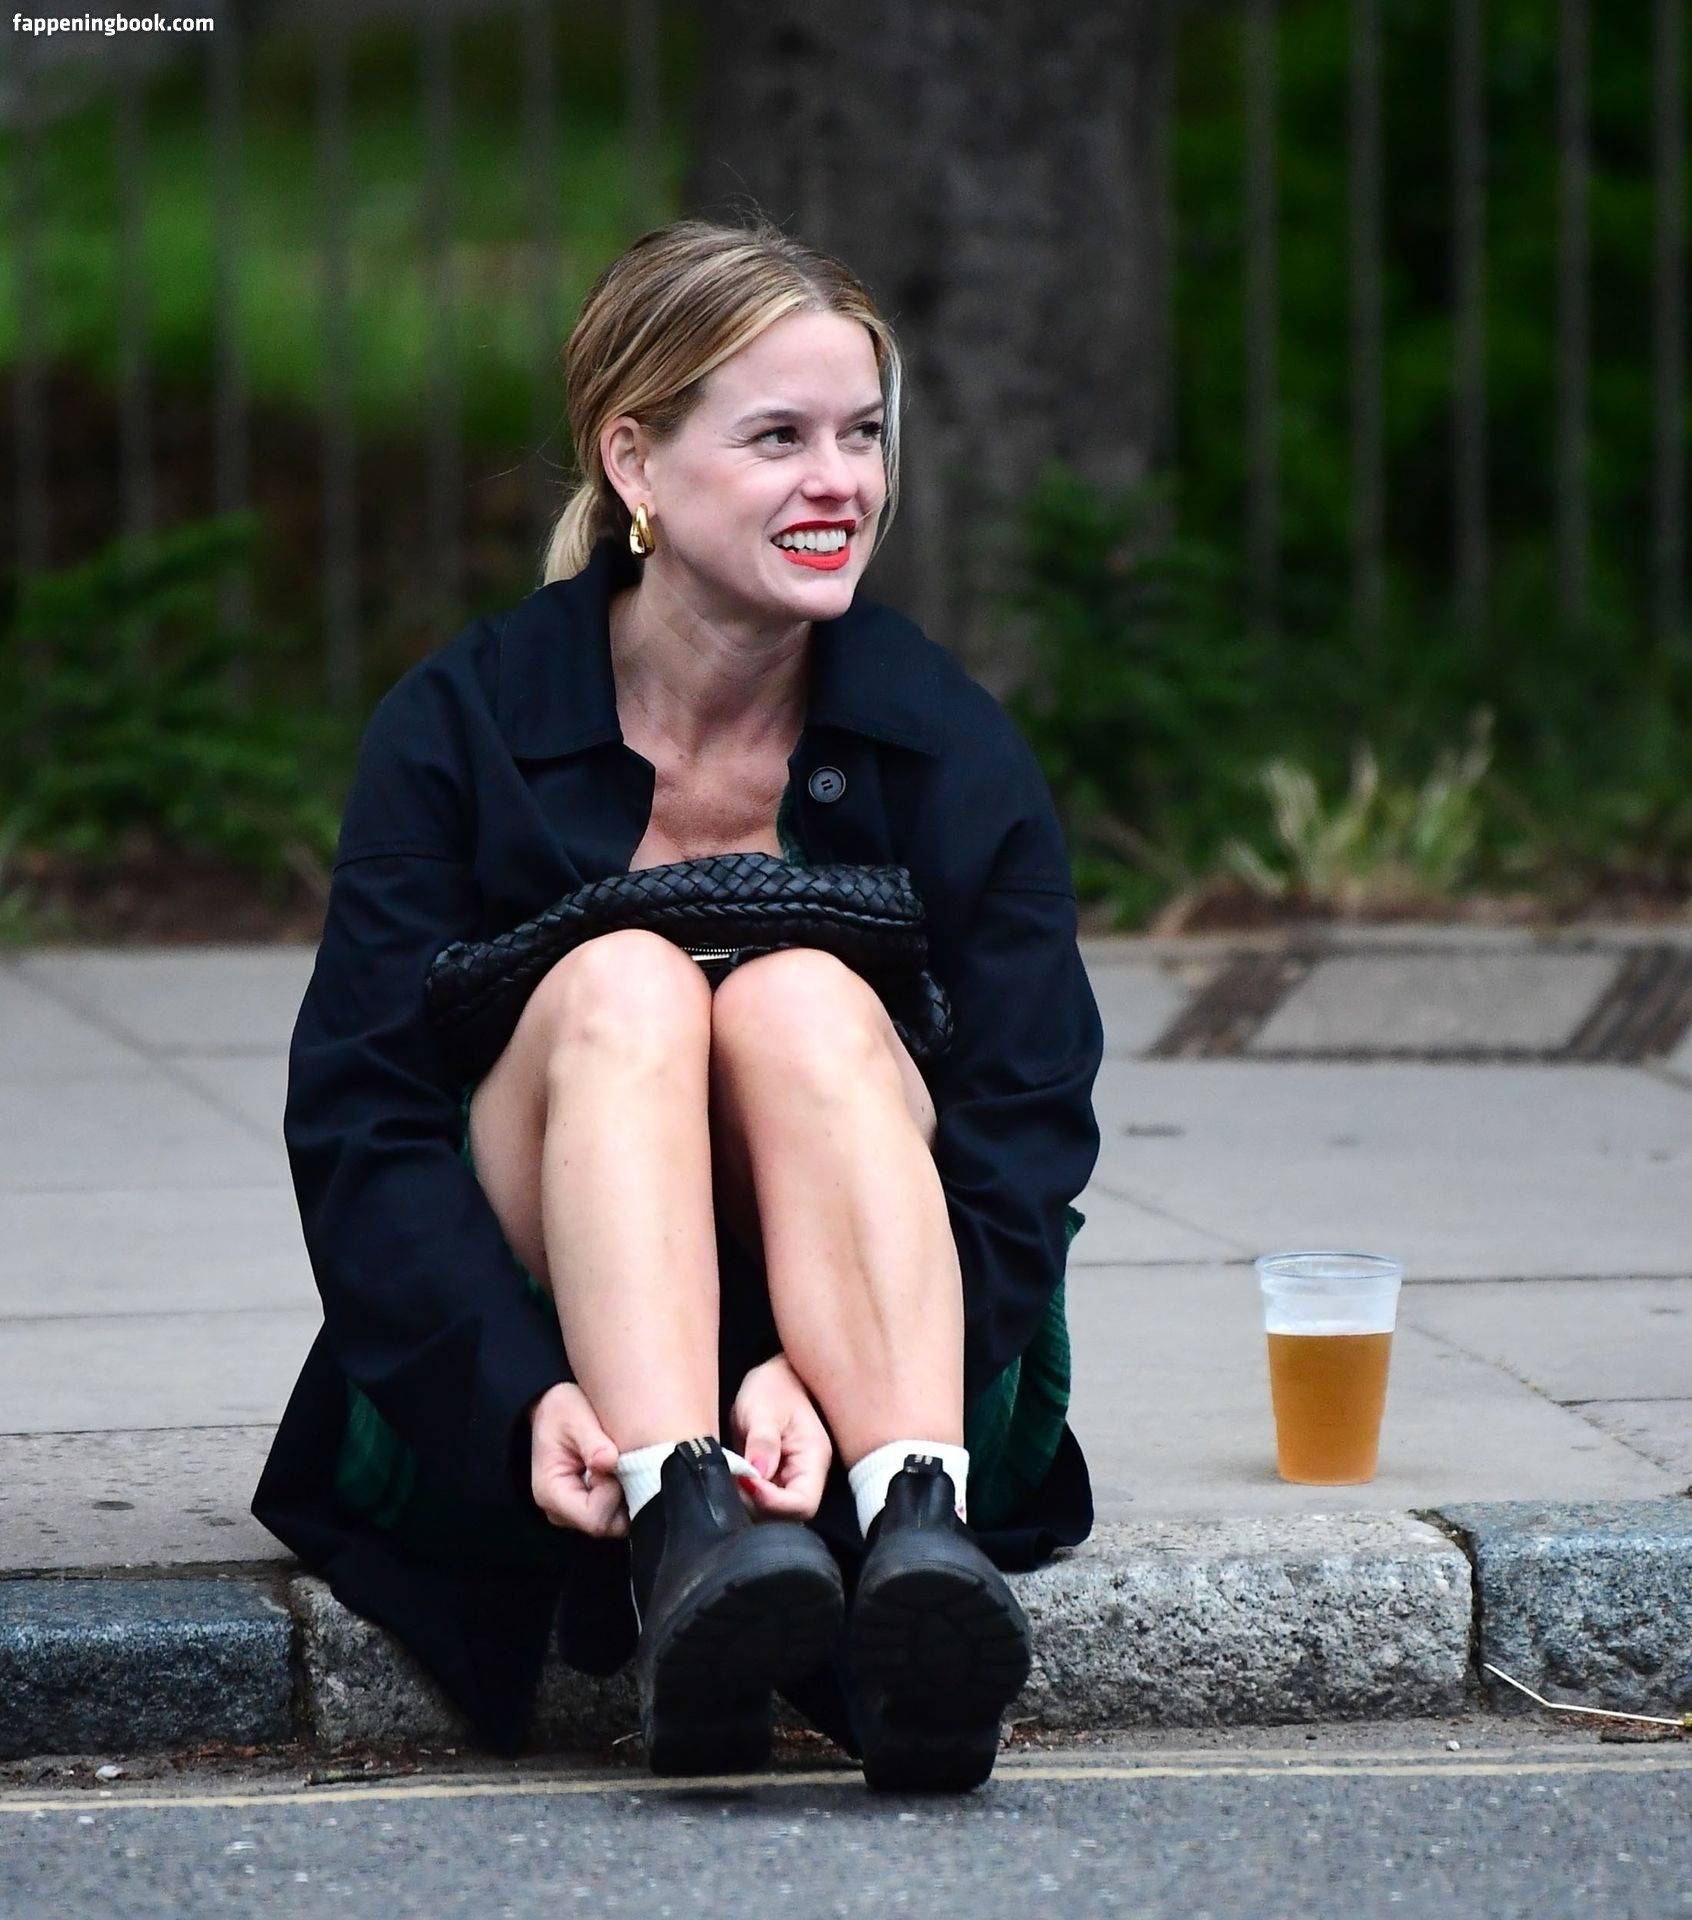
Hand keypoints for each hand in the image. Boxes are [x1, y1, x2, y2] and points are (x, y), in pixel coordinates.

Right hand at [528, 1382, 628, 1538]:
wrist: (551, 1408)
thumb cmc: (561, 1411)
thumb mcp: (575, 1418)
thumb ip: (593, 1442)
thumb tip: (609, 1462)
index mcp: (551, 1493)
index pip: (594, 1518)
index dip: (612, 1494)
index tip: (612, 1463)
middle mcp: (560, 1511)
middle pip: (607, 1526)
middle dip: (624, 1497)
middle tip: (621, 1462)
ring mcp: (573, 1513)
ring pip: (614, 1523)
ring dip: (626, 1496)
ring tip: (621, 1464)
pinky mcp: (586, 1507)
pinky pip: (614, 1514)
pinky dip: (624, 1496)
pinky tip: (622, 1470)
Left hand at [727, 1354, 832, 1522]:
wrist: (776, 1376)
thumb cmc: (774, 1386)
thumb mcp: (764, 1408)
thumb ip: (763, 1441)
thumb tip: (759, 1475)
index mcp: (813, 1458)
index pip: (803, 1503)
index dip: (773, 1503)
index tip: (746, 1482)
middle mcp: (805, 1475)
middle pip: (787, 1515)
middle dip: (757, 1505)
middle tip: (733, 1481)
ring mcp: (790, 1479)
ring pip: (772, 1513)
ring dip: (748, 1502)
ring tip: (731, 1476)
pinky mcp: (774, 1480)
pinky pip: (762, 1501)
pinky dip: (745, 1496)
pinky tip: (732, 1477)